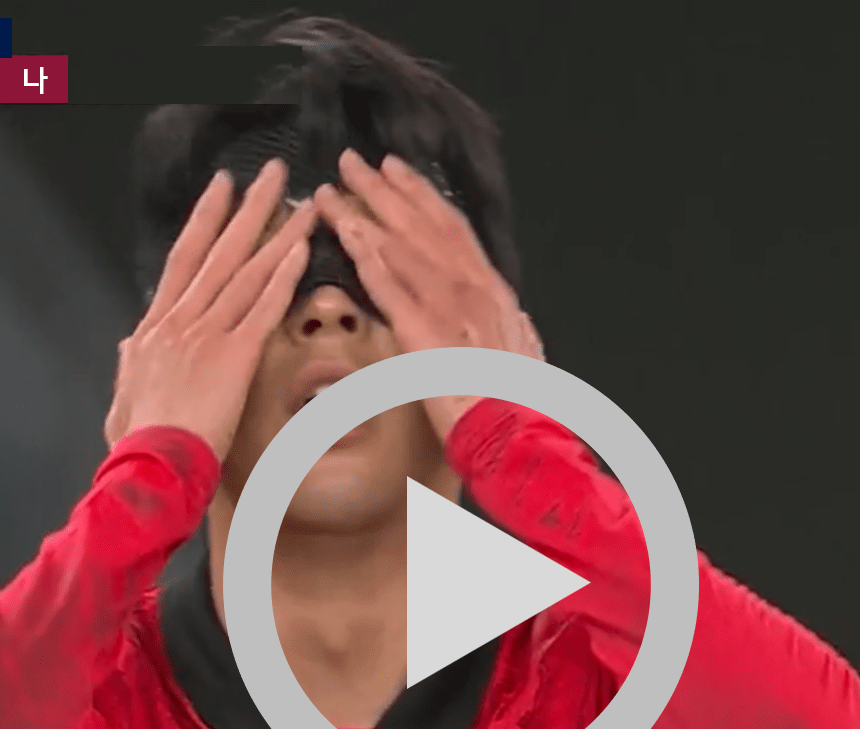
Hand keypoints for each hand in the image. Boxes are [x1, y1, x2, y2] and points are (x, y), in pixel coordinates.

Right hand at [105, 159, 317, 459]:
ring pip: (248, 272)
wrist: (150, 464)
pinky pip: (262, 307)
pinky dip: (282, 276)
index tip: (223, 187)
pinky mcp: (234, 357)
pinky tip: (301, 249)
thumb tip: (133, 342)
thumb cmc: (137, 442)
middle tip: (274, 173)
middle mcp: (181, 320)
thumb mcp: (122, 395)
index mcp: (156, 327)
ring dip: (278, 233)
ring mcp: (207, 334)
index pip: (185, 258)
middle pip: (220, 251)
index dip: (206, 219)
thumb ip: (130, 363)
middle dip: (249, 207)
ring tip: (304, 203)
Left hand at [312, 150, 544, 441]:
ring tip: (333, 187)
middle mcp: (472, 285)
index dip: (421, 196)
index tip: (397, 172)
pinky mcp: (423, 331)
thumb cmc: (522, 406)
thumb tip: (516, 317)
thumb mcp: (526, 356)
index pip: (452, 228)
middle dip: (385, 188)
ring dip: (364, 211)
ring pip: (400, 244)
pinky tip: (344, 231)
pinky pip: (388, 283)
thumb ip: (515, 331)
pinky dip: (366, 253)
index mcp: (493, 290)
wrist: (520, 435)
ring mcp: (447, 305)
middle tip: (353, 161)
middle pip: (421, 222)